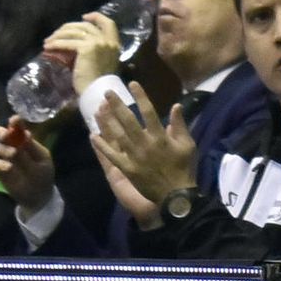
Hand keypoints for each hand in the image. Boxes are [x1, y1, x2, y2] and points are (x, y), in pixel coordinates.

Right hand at [0, 118, 56, 211]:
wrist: (36, 198)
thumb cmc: (42, 177)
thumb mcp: (41, 163)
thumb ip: (31, 150)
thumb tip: (25, 134)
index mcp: (25, 142)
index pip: (18, 129)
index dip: (16, 123)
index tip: (14, 120)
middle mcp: (11, 146)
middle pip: (3, 136)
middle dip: (4, 135)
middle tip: (6, 136)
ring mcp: (3, 158)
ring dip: (2, 149)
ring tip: (12, 153)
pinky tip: (7, 167)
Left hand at [43, 10, 121, 96]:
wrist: (97, 91)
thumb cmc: (98, 82)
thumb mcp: (101, 62)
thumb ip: (95, 50)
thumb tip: (75, 43)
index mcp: (114, 44)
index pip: (109, 23)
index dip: (96, 17)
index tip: (84, 16)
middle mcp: (107, 41)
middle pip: (85, 26)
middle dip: (68, 27)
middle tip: (56, 33)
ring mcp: (97, 42)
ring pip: (74, 32)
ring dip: (58, 35)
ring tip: (48, 41)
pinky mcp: (86, 48)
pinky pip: (67, 42)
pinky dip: (56, 44)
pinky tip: (48, 47)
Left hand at [90, 86, 196, 218]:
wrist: (175, 196)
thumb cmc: (184, 169)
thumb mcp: (188, 145)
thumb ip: (180, 125)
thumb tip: (176, 105)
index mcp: (160, 137)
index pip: (148, 112)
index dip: (140, 96)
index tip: (132, 84)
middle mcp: (144, 144)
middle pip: (128, 121)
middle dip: (117, 105)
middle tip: (107, 93)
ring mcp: (134, 157)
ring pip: (117, 135)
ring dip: (107, 121)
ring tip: (98, 108)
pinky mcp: (127, 169)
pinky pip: (112, 156)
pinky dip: (102, 146)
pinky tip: (93, 136)